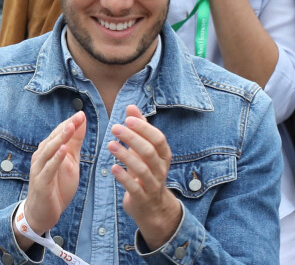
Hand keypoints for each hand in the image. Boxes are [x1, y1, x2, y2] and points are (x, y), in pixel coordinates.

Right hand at [20, 112, 85, 235]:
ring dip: (60, 138)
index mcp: (49, 150)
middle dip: (67, 126)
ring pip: (49, 151)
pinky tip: (64, 150)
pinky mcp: (41, 183)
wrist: (43, 213)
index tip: (82, 113)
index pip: (59, 132)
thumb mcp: (71, 160)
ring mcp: (40, 169)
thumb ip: (75, 142)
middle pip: (54, 138)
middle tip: (79, 116)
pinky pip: (48, 169)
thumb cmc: (58, 184)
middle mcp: (42, 157)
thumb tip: (81, 121)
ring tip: (71, 128)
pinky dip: (56, 159)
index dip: (70, 123)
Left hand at [108, 105, 181, 250]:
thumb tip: (130, 107)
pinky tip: (112, 168)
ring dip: (125, 155)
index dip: (144, 128)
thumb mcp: (145, 149)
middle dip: (133, 138)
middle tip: (115, 128)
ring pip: (141, 168)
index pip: (158, 138)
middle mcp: (161, 168)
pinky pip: (133, 187)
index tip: (128, 119)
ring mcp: (153, 184)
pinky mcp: (142, 197)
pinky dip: (123, 177)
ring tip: (110, 145)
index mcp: (164, 155)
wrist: (152, 206)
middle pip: (149, 151)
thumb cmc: (147, 171)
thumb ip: (139, 128)